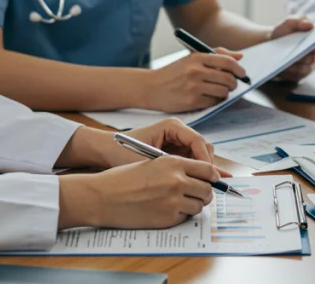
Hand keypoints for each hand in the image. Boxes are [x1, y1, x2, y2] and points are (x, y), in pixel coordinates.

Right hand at [59, 156, 220, 228]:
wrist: (104, 196)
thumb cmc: (125, 178)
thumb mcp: (153, 163)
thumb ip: (177, 168)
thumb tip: (202, 176)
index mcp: (174, 163)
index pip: (207, 169)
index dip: (211, 176)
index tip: (212, 180)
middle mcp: (177, 180)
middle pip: (207, 189)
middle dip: (205, 193)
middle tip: (197, 194)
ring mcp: (174, 201)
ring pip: (199, 205)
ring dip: (193, 205)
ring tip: (178, 202)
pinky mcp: (168, 218)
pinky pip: (185, 217)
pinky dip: (180, 215)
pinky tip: (165, 210)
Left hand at [115, 118, 229, 177]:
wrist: (107, 151)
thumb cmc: (123, 152)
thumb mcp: (147, 162)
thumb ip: (172, 169)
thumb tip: (192, 178)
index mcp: (172, 126)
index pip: (198, 141)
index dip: (204, 160)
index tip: (207, 178)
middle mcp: (178, 131)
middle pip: (203, 148)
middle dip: (206, 166)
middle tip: (205, 186)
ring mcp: (178, 141)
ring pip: (200, 156)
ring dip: (201, 171)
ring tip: (199, 189)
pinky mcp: (176, 151)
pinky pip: (191, 162)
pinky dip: (194, 174)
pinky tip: (199, 186)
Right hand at [145, 49, 246, 112]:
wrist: (151, 87)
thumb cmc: (174, 72)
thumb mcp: (191, 58)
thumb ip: (216, 54)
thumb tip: (240, 57)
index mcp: (196, 57)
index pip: (227, 61)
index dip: (239, 69)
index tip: (242, 73)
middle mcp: (195, 71)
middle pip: (228, 78)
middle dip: (234, 83)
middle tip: (232, 85)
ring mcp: (193, 87)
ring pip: (223, 91)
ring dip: (225, 93)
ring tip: (219, 91)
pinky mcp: (191, 101)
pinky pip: (214, 102)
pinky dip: (216, 101)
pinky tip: (209, 98)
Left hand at [269, 16, 314, 81]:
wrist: (267, 43)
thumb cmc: (282, 32)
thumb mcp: (288, 23)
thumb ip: (299, 21)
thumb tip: (310, 25)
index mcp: (313, 43)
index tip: (314, 45)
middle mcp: (310, 57)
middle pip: (311, 60)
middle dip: (305, 57)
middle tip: (299, 53)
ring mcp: (302, 67)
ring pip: (303, 69)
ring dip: (296, 65)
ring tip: (288, 61)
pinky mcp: (293, 76)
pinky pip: (294, 76)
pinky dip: (289, 72)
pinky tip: (283, 67)